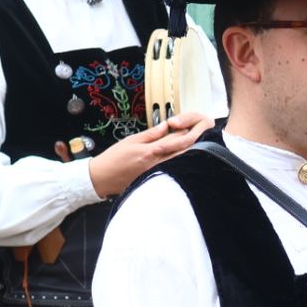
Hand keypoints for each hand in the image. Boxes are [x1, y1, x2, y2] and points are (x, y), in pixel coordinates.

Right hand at [87, 111, 212, 196]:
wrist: (102, 178)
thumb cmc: (114, 158)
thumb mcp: (131, 141)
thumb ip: (151, 134)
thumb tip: (167, 126)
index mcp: (150, 151)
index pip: (175, 140)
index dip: (187, 132)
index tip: (197, 126)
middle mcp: (156, 164)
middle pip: (181, 152)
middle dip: (194, 142)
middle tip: (204, 134)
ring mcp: (157, 174)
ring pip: (179, 162)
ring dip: (191, 153)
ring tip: (200, 145)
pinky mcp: (155, 181)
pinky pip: (172, 171)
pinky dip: (181, 164)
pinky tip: (188, 160)